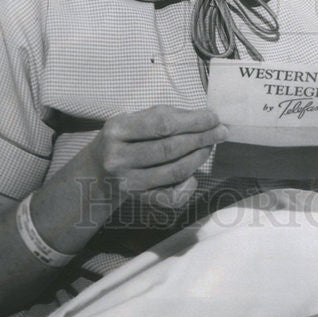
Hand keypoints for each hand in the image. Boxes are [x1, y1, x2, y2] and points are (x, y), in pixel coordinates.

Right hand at [93, 105, 226, 208]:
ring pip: (173, 171)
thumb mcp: (132, 120)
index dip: (192, 120)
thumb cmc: (124, 138)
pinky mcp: (137, 199)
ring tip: (210, 146)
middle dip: (201, 138)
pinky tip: (194, 176)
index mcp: (117, 130)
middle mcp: (118, 157)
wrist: (96, 172)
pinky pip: (170, 198)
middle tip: (221, 131)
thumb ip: (164, 116)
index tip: (214, 117)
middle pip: (170, 148)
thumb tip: (204, 117)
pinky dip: (187, 187)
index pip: (162, 123)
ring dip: (199, 157)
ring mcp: (127, 182)